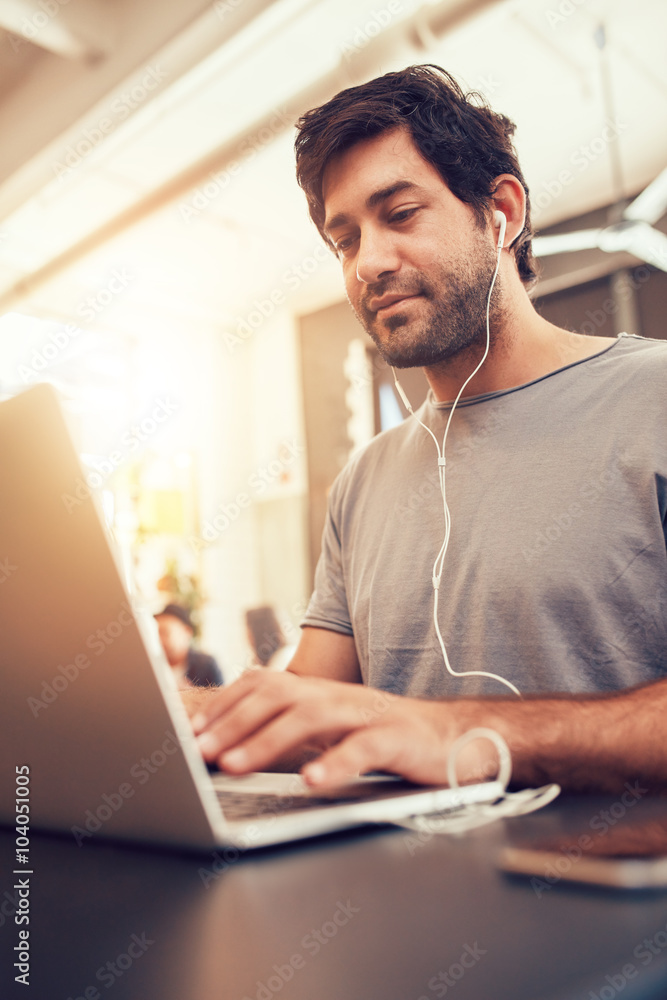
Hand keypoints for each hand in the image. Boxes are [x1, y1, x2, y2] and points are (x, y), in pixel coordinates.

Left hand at [183, 671, 483, 788]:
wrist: (455, 736)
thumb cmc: (383, 737)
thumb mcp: (332, 729)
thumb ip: (291, 729)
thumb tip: (231, 743)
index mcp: (320, 691)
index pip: (263, 683)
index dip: (226, 704)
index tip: (193, 731)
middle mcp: (338, 695)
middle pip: (279, 694)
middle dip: (234, 722)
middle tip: (200, 752)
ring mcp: (368, 713)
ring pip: (312, 717)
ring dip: (267, 741)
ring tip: (235, 765)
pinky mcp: (397, 738)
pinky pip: (363, 747)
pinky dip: (335, 762)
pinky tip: (310, 781)